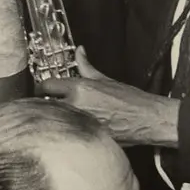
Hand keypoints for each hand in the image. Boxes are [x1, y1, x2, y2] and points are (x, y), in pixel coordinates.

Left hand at [38, 47, 180, 147]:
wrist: (147, 119)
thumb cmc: (129, 99)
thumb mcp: (104, 79)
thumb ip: (86, 66)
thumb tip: (79, 51)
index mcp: (79, 89)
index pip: (47, 86)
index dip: (42, 88)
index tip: (43, 90)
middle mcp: (76, 106)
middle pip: (46, 105)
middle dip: (46, 104)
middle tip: (49, 105)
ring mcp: (79, 124)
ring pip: (55, 120)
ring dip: (55, 118)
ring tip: (59, 118)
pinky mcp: (85, 138)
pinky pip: (67, 133)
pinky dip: (66, 131)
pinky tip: (70, 130)